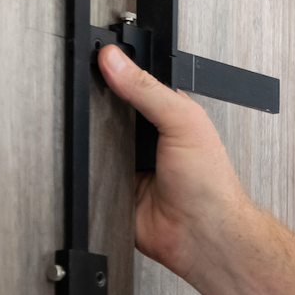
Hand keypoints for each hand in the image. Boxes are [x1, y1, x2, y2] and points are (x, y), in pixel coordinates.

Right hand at [98, 44, 250, 282]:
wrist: (201, 235)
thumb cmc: (210, 184)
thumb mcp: (184, 122)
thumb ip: (149, 89)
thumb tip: (116, 61)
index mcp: (166, 113)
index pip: (132, 83)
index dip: (113, 71)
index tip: (92, 59)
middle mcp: (145, 136)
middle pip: (106, 110)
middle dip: (95, 106)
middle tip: (86, 98)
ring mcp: (126, 161)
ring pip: (93, 140)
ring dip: (89, 138)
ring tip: (87, 131)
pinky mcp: (111, 186)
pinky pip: (87, 172)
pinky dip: (84, 168)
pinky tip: (87, 161)